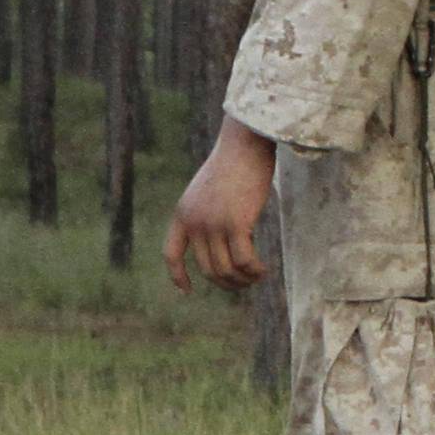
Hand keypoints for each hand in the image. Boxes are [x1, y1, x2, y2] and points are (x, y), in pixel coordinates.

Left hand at [163, 118, 279, 293]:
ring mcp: (213, 224)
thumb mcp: (209, 191)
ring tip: (258, 276)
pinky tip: (263, 270)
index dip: (177, 276)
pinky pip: (244, 260)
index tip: (186, 291)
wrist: (244, 144)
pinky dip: (253, 270)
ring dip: (242, 280)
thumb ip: (208, 214)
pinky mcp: (235, 223)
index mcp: (183, 214)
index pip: (171, 254)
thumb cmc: (233, 164)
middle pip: (207, 268)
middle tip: (246, 282)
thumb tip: (221, 240)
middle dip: (226, 282)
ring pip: (225, 269)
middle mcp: (193, 222)